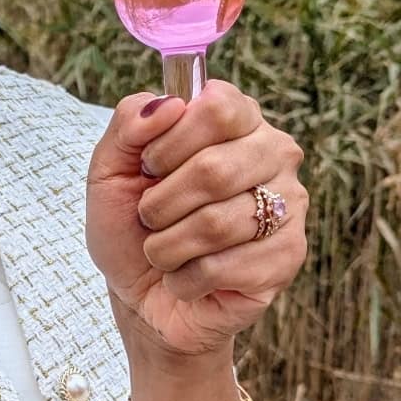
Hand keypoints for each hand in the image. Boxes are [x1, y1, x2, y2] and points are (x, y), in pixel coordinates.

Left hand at [85, 80, 309, 358]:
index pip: (218, 108)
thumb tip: (169, 104)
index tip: (149, 167)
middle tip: (149, 218)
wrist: (142, 296)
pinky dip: (185, 279)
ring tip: (164, 252)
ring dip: (167, 247)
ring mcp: (290, 204)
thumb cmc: (132, 227)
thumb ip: (129, 124)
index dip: (169, 143)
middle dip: (160, 204)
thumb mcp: (110, 170)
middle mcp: (274, 153)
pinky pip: (224, 266)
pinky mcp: (289, 256)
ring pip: (217, 223)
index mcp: (237, 119)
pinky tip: (186, 278)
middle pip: (215, 169)